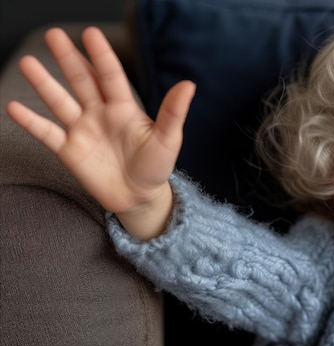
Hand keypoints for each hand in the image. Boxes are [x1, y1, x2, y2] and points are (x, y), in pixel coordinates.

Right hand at [5, 27, 195, 239]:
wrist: (140, 197)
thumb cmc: (157, 166)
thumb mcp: (168, 139)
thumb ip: (173, 112)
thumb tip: (189, 84)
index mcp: (124, 108)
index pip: (111, 76)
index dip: (102, 56)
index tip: (91, 34)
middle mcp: (100, 113)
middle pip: (81, 81)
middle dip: (68, 58)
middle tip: (54, 35)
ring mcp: (82, 130)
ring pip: (60, 101)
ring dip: (44, 83)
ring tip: (28, 62)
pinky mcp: (69, 150)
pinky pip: (47, 133)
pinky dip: (31, 122)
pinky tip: (12, 107)